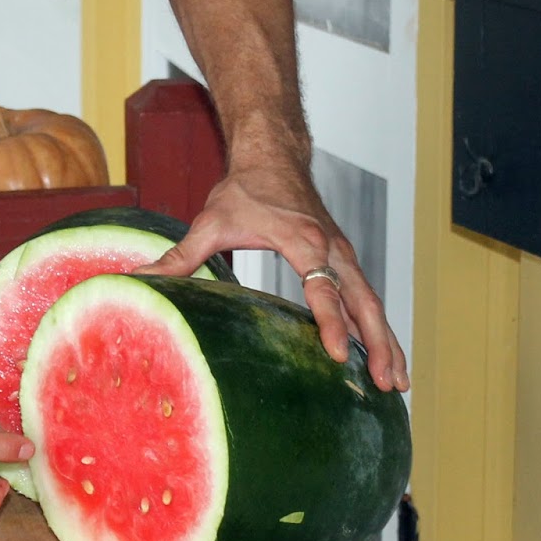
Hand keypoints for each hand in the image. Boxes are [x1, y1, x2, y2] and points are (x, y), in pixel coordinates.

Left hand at [135, 160, 409, 392]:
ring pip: (372, 303)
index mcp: (304, 241)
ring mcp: (343, 255)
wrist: (274, 155)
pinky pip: (367, 298)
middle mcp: (332, 249)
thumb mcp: (211, 221)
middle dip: (378, 344)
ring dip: (387, 342)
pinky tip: (385, 358)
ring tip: (398, 384)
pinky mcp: (344, 260)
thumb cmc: (245, 189)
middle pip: (363, 301)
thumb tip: (142, 279)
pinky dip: (379, 329)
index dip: (331, 323)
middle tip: (388, 385)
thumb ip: (182, 255)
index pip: (323, 288)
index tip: (338, 355)